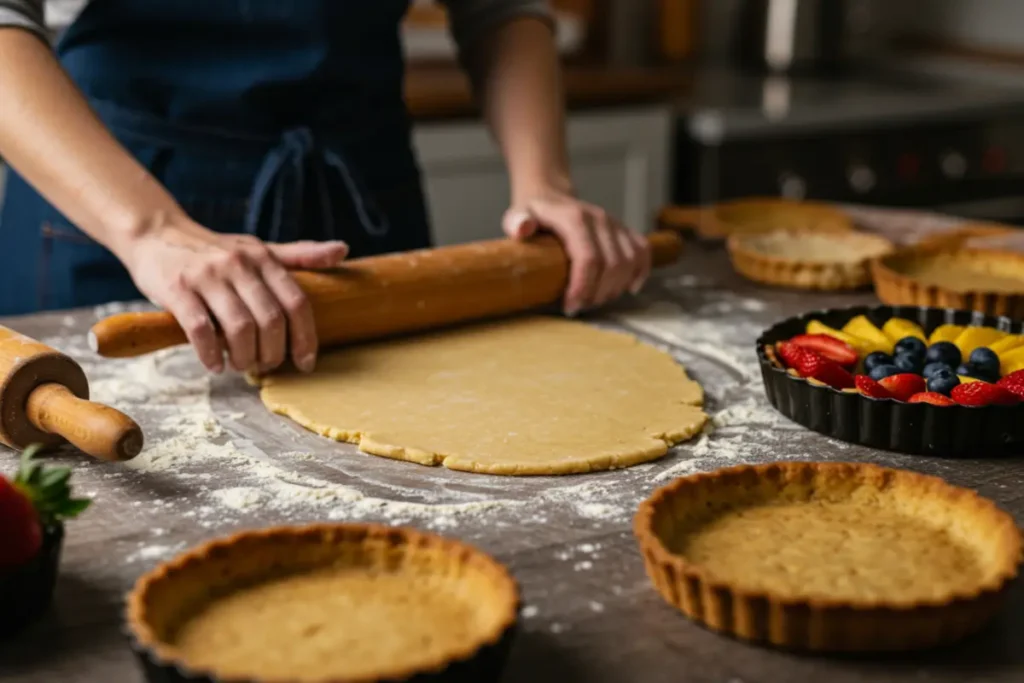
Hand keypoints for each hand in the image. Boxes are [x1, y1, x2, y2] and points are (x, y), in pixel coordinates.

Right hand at [120, 214, 347, 373]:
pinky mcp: (177, 289)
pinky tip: (215, 364)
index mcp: (264, 258)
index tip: (306, 362)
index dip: (306, 338)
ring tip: (242, 365)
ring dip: (245, 356)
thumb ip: (300, 255)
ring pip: (239, 327)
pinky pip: (200, 330)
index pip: (296, 302)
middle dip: (273, 352)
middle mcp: (239, 265)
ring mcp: (207, 277)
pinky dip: (211, 354)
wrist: (157, 233)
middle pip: (271, 320)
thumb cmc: (215, 250)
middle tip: (267, 365)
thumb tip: (343, 249)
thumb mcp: (259, 248)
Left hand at [502, 190, 650, 315]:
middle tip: (579, 306)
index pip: (589, 258)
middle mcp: (600, 219)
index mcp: (575, 218)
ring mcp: (614, 224)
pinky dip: (640, 272)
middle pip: (612, 265)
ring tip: (594, 299)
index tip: (570, 306)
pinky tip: (628, 287)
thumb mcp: (517, 214)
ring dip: (615, 288)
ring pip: (629, 262)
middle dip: (597, 293)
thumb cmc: (534, 213)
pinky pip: (642, 251)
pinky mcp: (624, 230)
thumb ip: (517, 222)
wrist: (550, 196)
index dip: (583, 287)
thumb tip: (522, 228)